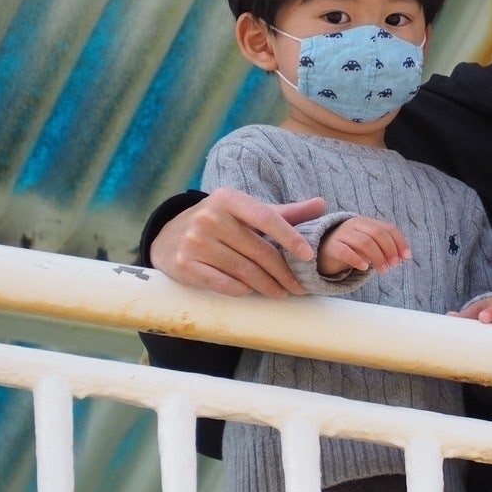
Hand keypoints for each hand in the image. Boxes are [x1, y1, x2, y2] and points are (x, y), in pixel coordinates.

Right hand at [149, 187, 326, 297]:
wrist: (169, 236)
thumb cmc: (219, 223)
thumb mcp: (246, 212)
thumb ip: (283, 212)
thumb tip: (322, 204)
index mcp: (228, 199)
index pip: (267, 217)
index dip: (290, 237)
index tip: (308, 256)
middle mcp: (209, 217)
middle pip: (259, 250)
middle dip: (284, 273)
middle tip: (299, 287)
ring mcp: (194, 241)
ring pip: (244, 271)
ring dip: (268, 286)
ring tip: (282, 293)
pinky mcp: (184, 265)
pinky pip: (224, 283)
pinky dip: (243, 290)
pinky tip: (253, 292)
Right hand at [320, 217, 410, 277]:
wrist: (322, 252)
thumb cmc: (350, 249)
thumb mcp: (368, 245)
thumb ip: (383, 247)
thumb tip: (402, 257)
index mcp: (366, 222)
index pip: (388, 228)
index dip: (400, 242)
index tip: (407, 257)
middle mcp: (354, 224)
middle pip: (378, 233)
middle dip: (390, 250)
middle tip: (394, 265)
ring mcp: (342, 234)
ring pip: (364, 242)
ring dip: (377, 257)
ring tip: (383, 270)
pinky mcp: (332, 246)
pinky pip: (346, 251)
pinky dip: (357, 259)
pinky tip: (364, 268)